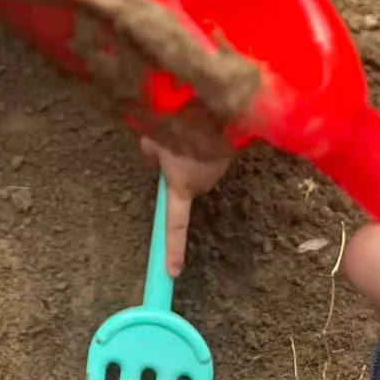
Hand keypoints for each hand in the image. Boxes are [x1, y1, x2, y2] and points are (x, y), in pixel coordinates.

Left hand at [141, 136, 231, 276]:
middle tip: (167, 143)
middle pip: (184, 184)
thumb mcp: (152, 140)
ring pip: (197, 165)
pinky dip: (203, 142)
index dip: (171, 249)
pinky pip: (209, 152)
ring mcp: (219, 168)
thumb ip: (150, 154)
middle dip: (176, 169)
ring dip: (190, 151)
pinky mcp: (229, 152)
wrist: (216, 108)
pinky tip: (201, 124)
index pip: (174, 226)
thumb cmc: (180, 127)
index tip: (173, 272)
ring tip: (185, 128)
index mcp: (181, 187)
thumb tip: (154, 157)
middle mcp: (203, 184)